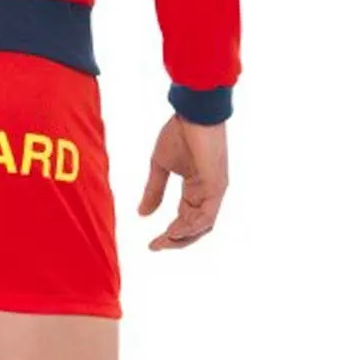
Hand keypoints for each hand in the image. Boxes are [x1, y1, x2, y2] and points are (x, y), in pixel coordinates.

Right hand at [138, 115, 228, 250]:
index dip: (170, 234)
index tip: (152, 243)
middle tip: (156, 246)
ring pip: (202, 226)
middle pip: (196, 228)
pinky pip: (206, 215)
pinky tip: (174, 231)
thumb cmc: (180, 133)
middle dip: (176, 241)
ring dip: (182, 237)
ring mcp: (214, 191)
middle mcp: (208, 194)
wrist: (193, 113)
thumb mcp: (160, 166)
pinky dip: (191, 226)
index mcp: (196, 189)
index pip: (185, 219)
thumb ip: (154, 191)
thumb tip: (142, 215)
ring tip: (163, 241)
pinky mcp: (216, 186)